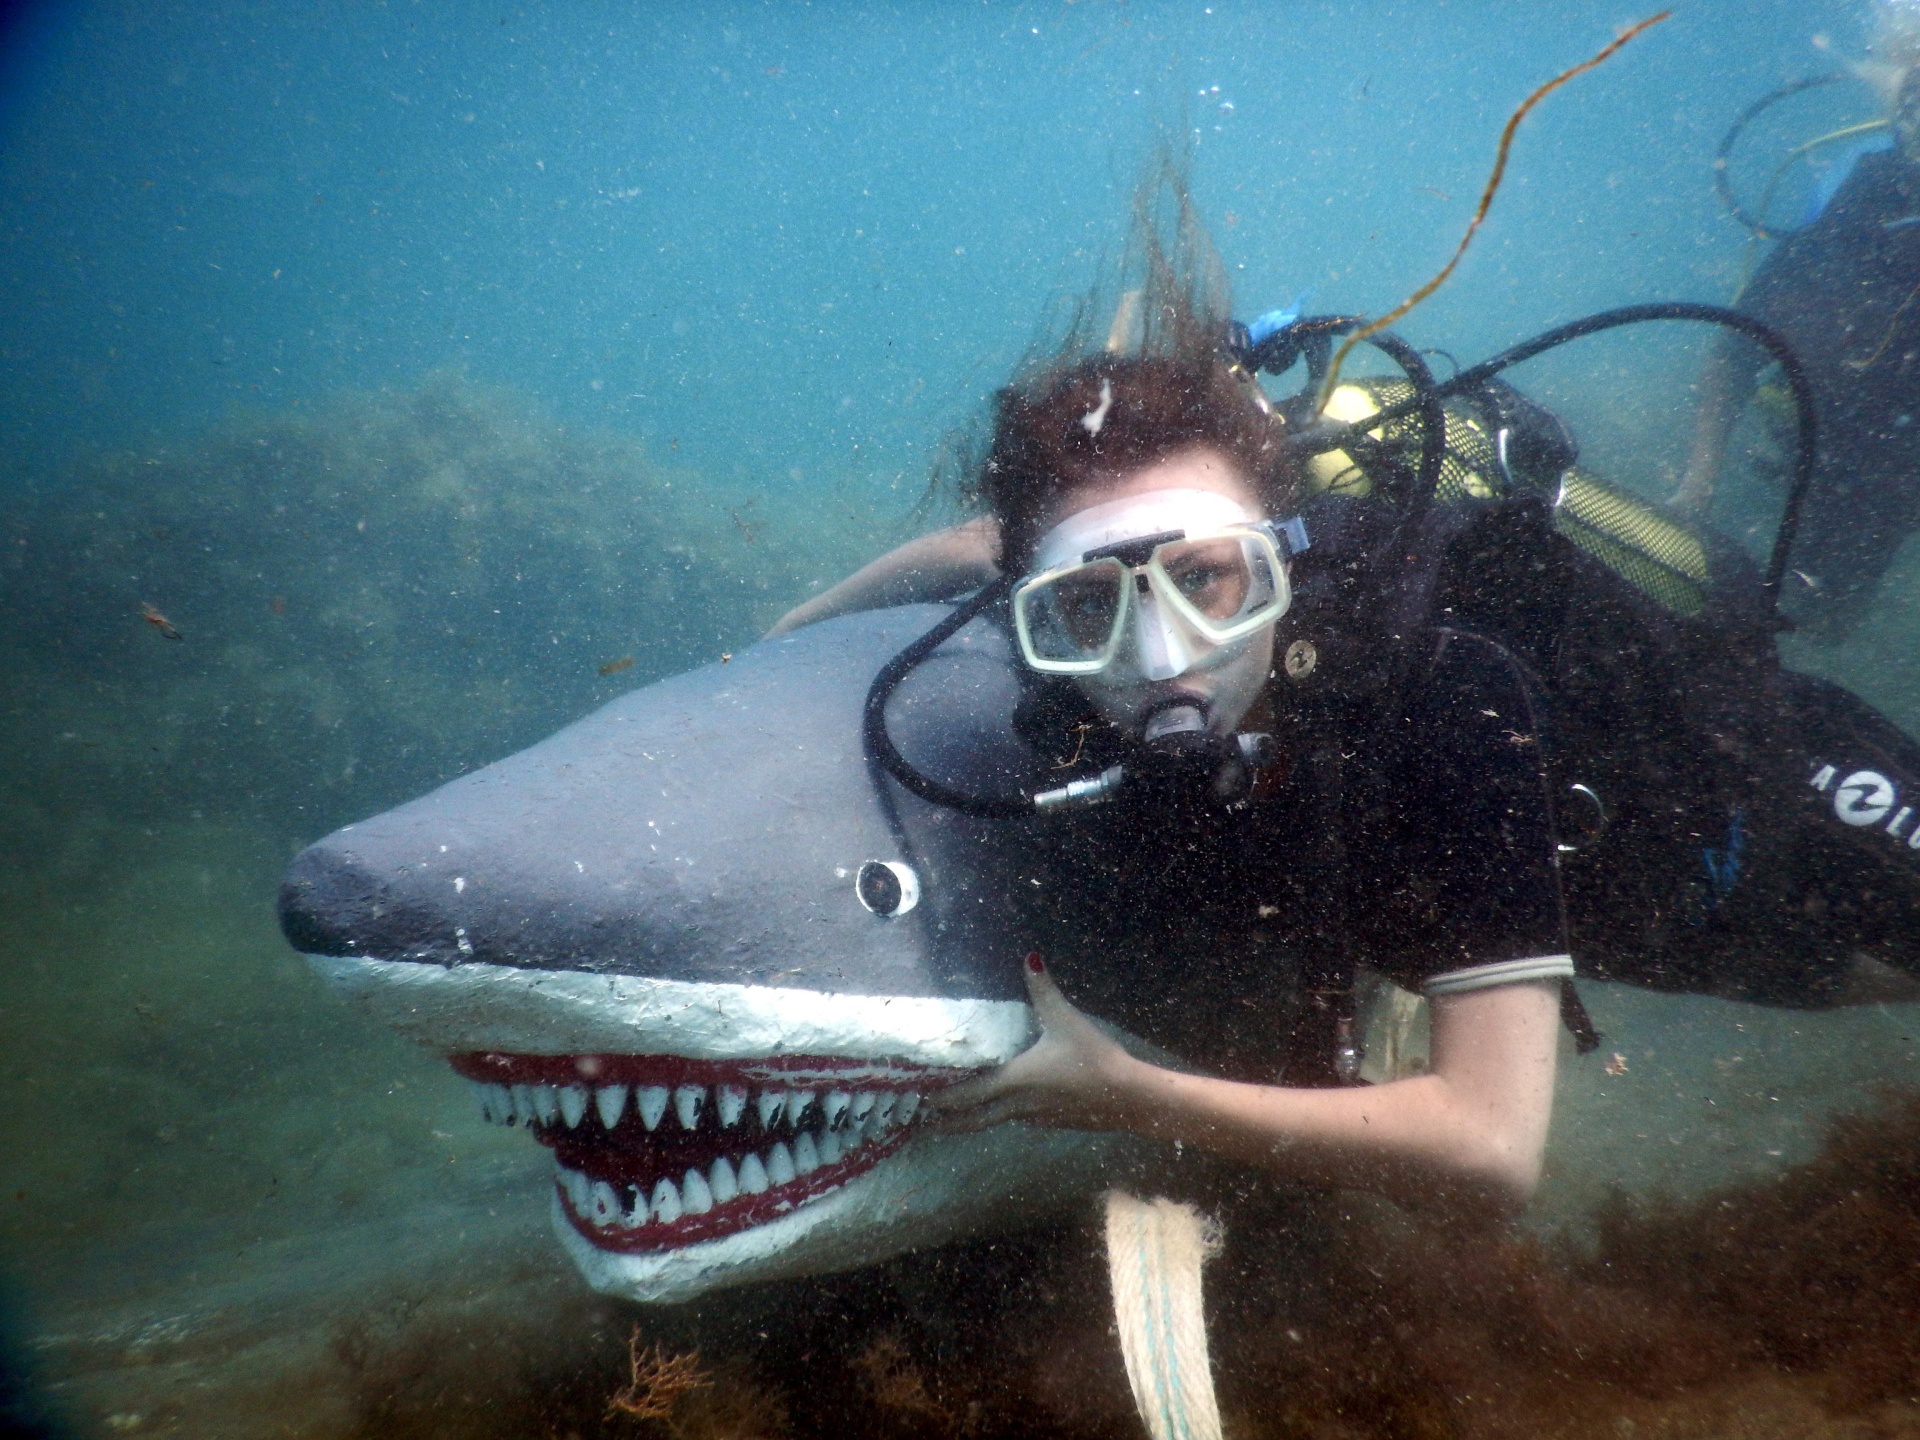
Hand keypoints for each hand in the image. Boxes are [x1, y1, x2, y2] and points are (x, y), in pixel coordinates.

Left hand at [929, 954, 1145, 1133]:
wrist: (1130, 1097)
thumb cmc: (1093, 1058)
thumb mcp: (1065, 1019)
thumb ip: (1043, 990)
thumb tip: (1030, 958)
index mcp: (1016, 1080)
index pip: (970, 1094)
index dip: (944, 1098)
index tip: (922, 1100)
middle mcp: (1021, 1105)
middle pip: (977, 1119)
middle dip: (950, 1122)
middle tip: (927, 1125)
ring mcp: (1038, 1118)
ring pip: (999, 1121)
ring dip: (977, 1120)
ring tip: (961, 1116)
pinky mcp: (1056, 1122)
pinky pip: (1022, 1120)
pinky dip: (1006, 1116)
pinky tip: (1011, 1108)